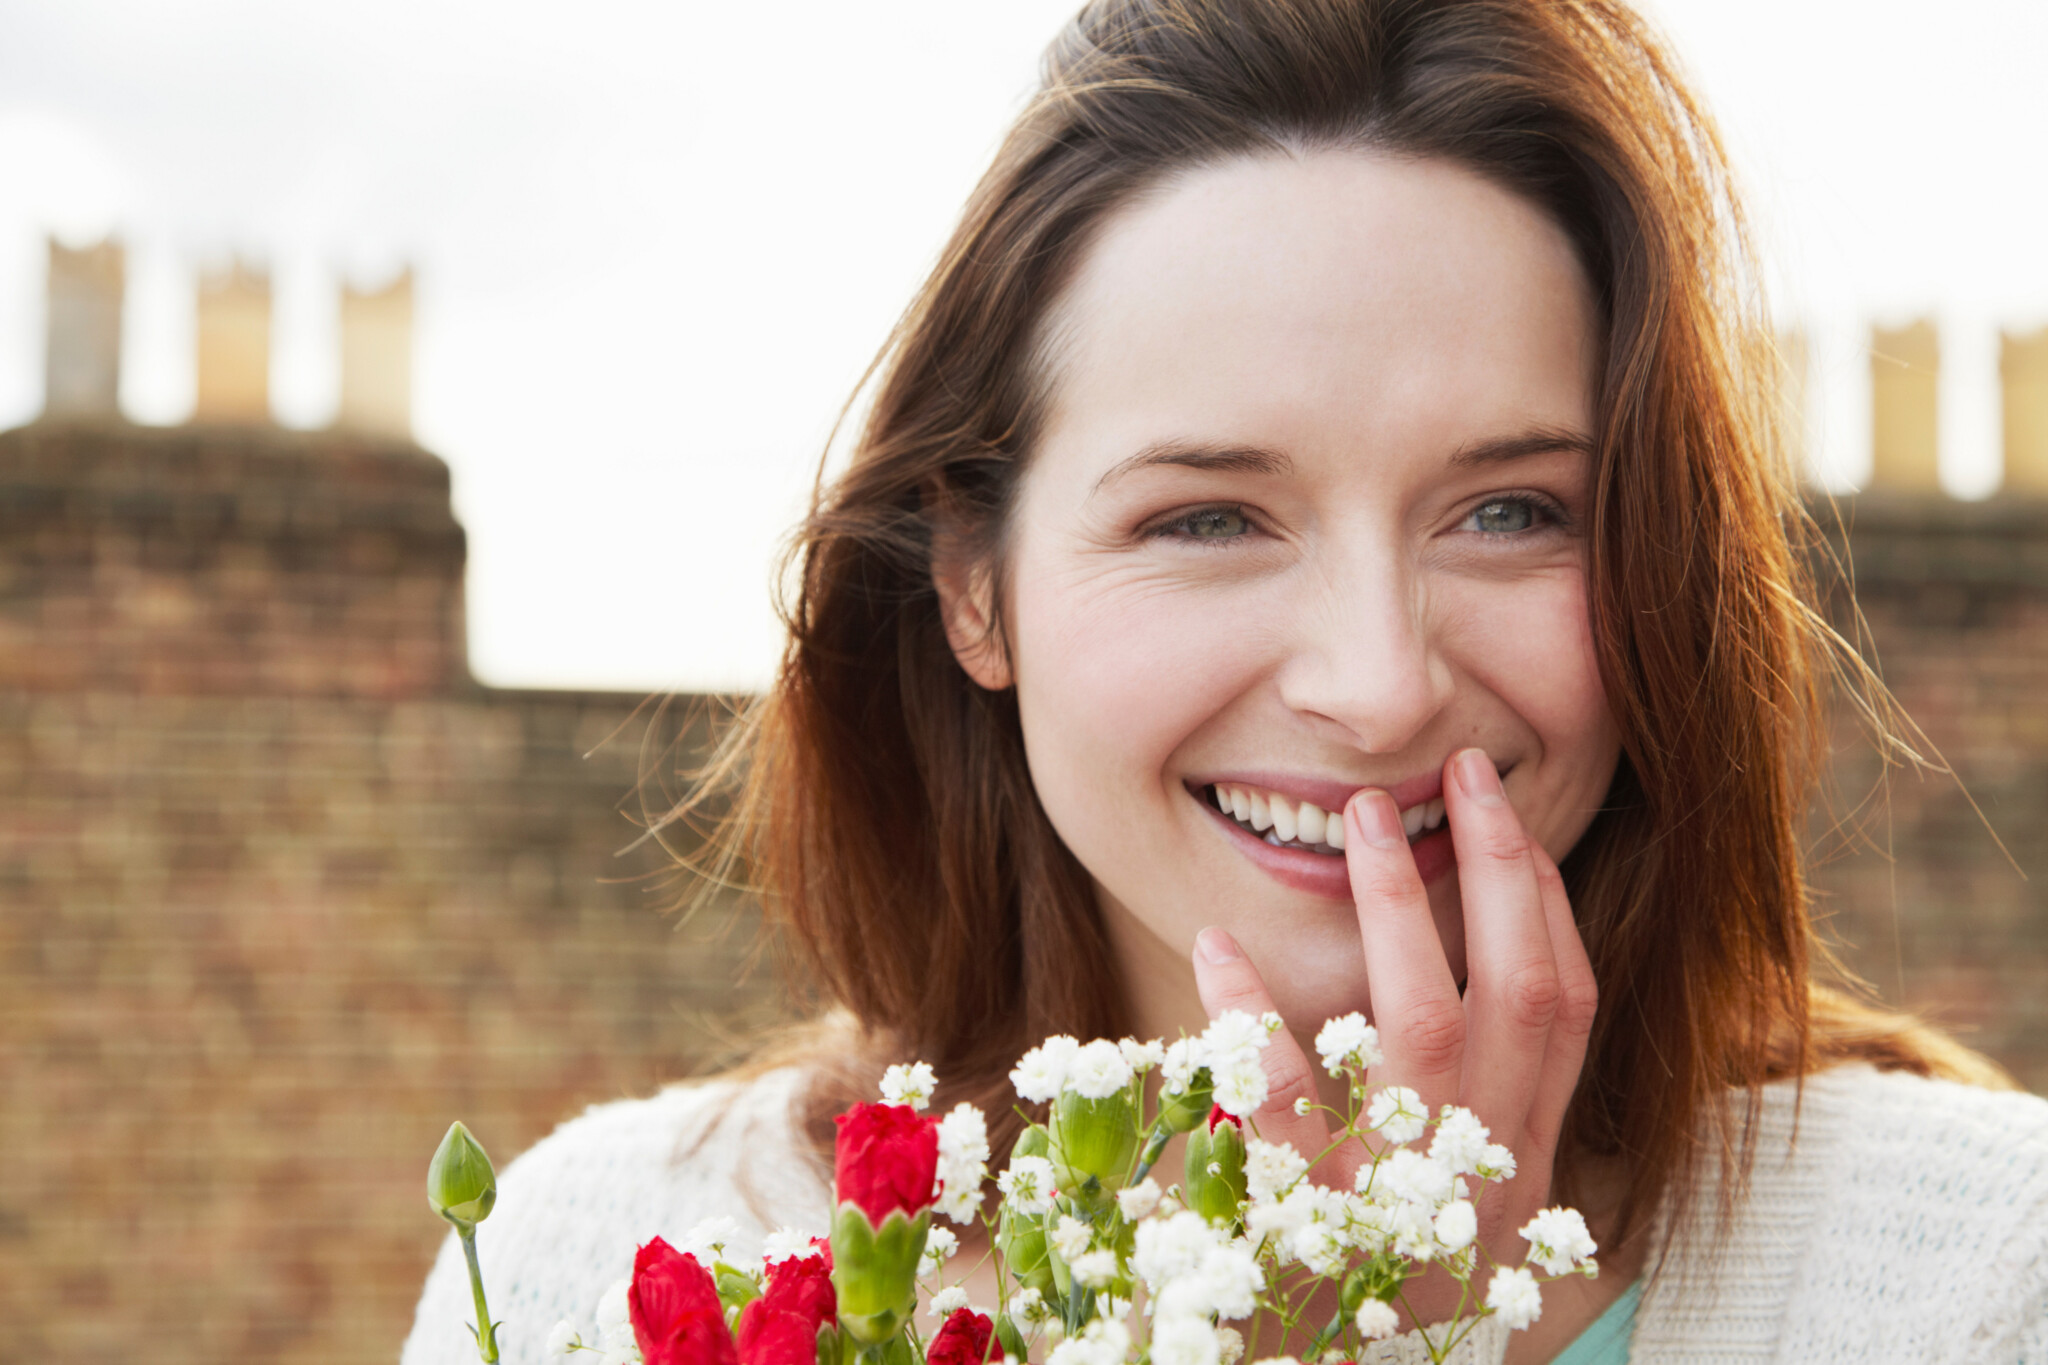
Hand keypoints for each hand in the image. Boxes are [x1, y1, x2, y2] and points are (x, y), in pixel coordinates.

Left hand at [1191, 747, 1598, 1334]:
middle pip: (1525, 995)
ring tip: (1364, 818)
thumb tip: (1437, 987)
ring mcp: (1405, 1193)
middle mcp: (1483, 1170)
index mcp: (1519, 1160)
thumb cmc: (1384, 1292)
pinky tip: (1219, 949)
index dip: (1550, 911)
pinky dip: (1253, 1018)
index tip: (1521, 827)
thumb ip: (1461, 1118)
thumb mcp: (1450, 1209)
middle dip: (1500, 872)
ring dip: (1399, 908)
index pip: (1567, 1011)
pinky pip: (1289, 1102)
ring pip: (1424, 1025)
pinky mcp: (1315, 1220)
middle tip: (1461, 773)